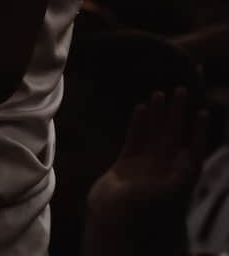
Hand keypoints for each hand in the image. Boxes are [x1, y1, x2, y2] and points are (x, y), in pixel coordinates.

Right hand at [84, 87, 208, 254]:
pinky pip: (134, 139)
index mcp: (179, 179)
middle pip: (175, 136)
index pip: (194, 150)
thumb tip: (193, 158)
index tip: (202, 111)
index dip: (199, 132)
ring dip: (158, 115)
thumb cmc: (144, 215)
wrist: (114, 225)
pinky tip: (139, 110)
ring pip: (154, 135)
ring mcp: (145, 167)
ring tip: (159, 94)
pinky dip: (138, 124)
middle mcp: (165, 171)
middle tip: (181, 90)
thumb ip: (180, 177)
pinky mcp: (126, 166)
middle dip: (178, 114)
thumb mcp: (167, 196)